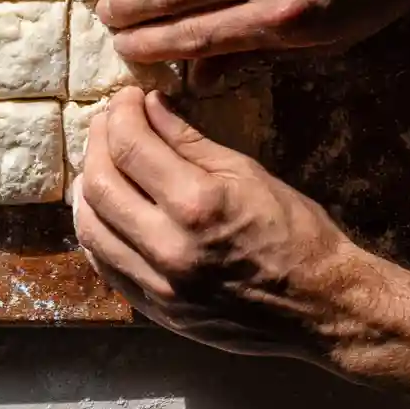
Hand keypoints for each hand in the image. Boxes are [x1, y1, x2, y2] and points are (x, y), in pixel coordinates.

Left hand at [72, 86, 360, 358]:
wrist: (322, 307)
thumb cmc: (296, 232)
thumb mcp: (248, 173)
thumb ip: (189, 141)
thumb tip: (150, 105)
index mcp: (196, 205)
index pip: (130, 147)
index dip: (120, 112)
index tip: (126, 97)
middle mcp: (168, 248)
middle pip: (100, 185)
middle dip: (98, 143)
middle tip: (109, 124)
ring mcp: (158, 286)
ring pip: (91, 228)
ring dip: (87, 188)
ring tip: (100, 163)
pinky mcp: (156, 311)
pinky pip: (104, 266)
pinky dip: (96, 231)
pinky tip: (104, 210)